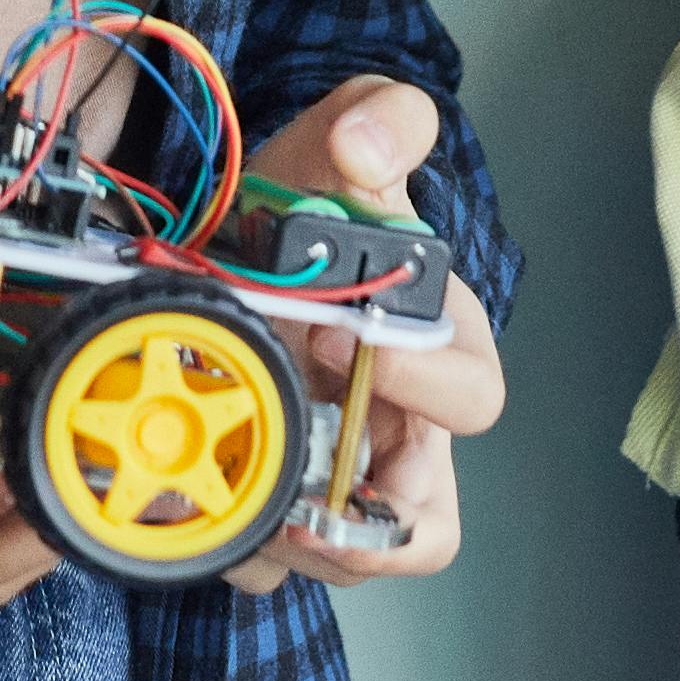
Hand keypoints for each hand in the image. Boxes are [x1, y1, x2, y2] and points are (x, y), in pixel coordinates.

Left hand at [242, 76, 500, 589]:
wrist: (220, 239)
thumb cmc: (302, 203)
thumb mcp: (337, 140)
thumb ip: (378, 119)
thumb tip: (368, 148)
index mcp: (438, 342)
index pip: (474, 395)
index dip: (419, 380)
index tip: (339, 335)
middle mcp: (403, 421)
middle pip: (422, 517)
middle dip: (357, 514)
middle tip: (289, 481)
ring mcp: (344, 468)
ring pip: (354, 553)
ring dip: (298, 544)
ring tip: (235, 501)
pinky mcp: (283, 500)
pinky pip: (283, 561)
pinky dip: (248, 554)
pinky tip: (205, 511)